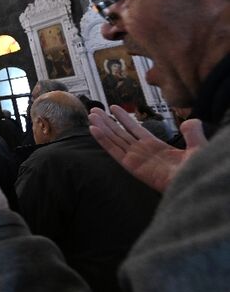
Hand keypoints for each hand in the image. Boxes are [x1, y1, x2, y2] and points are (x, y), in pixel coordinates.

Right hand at [89, 106, 205, 192]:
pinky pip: (114, 151)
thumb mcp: (198, 146)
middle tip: (95, 110)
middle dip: (108, 122)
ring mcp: (136, 160)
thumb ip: (193, 132)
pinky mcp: (132, 167)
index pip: (136, 130)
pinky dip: (103, 140)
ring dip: (102, 127)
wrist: (195, 183)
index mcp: (157, 148)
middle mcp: (143, 153)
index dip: (124, 119)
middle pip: (121, 134)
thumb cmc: (199, 169)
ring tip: (91, 115)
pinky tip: (94, 129)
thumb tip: (191, 121)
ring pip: (114, 140)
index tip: (113, 107)